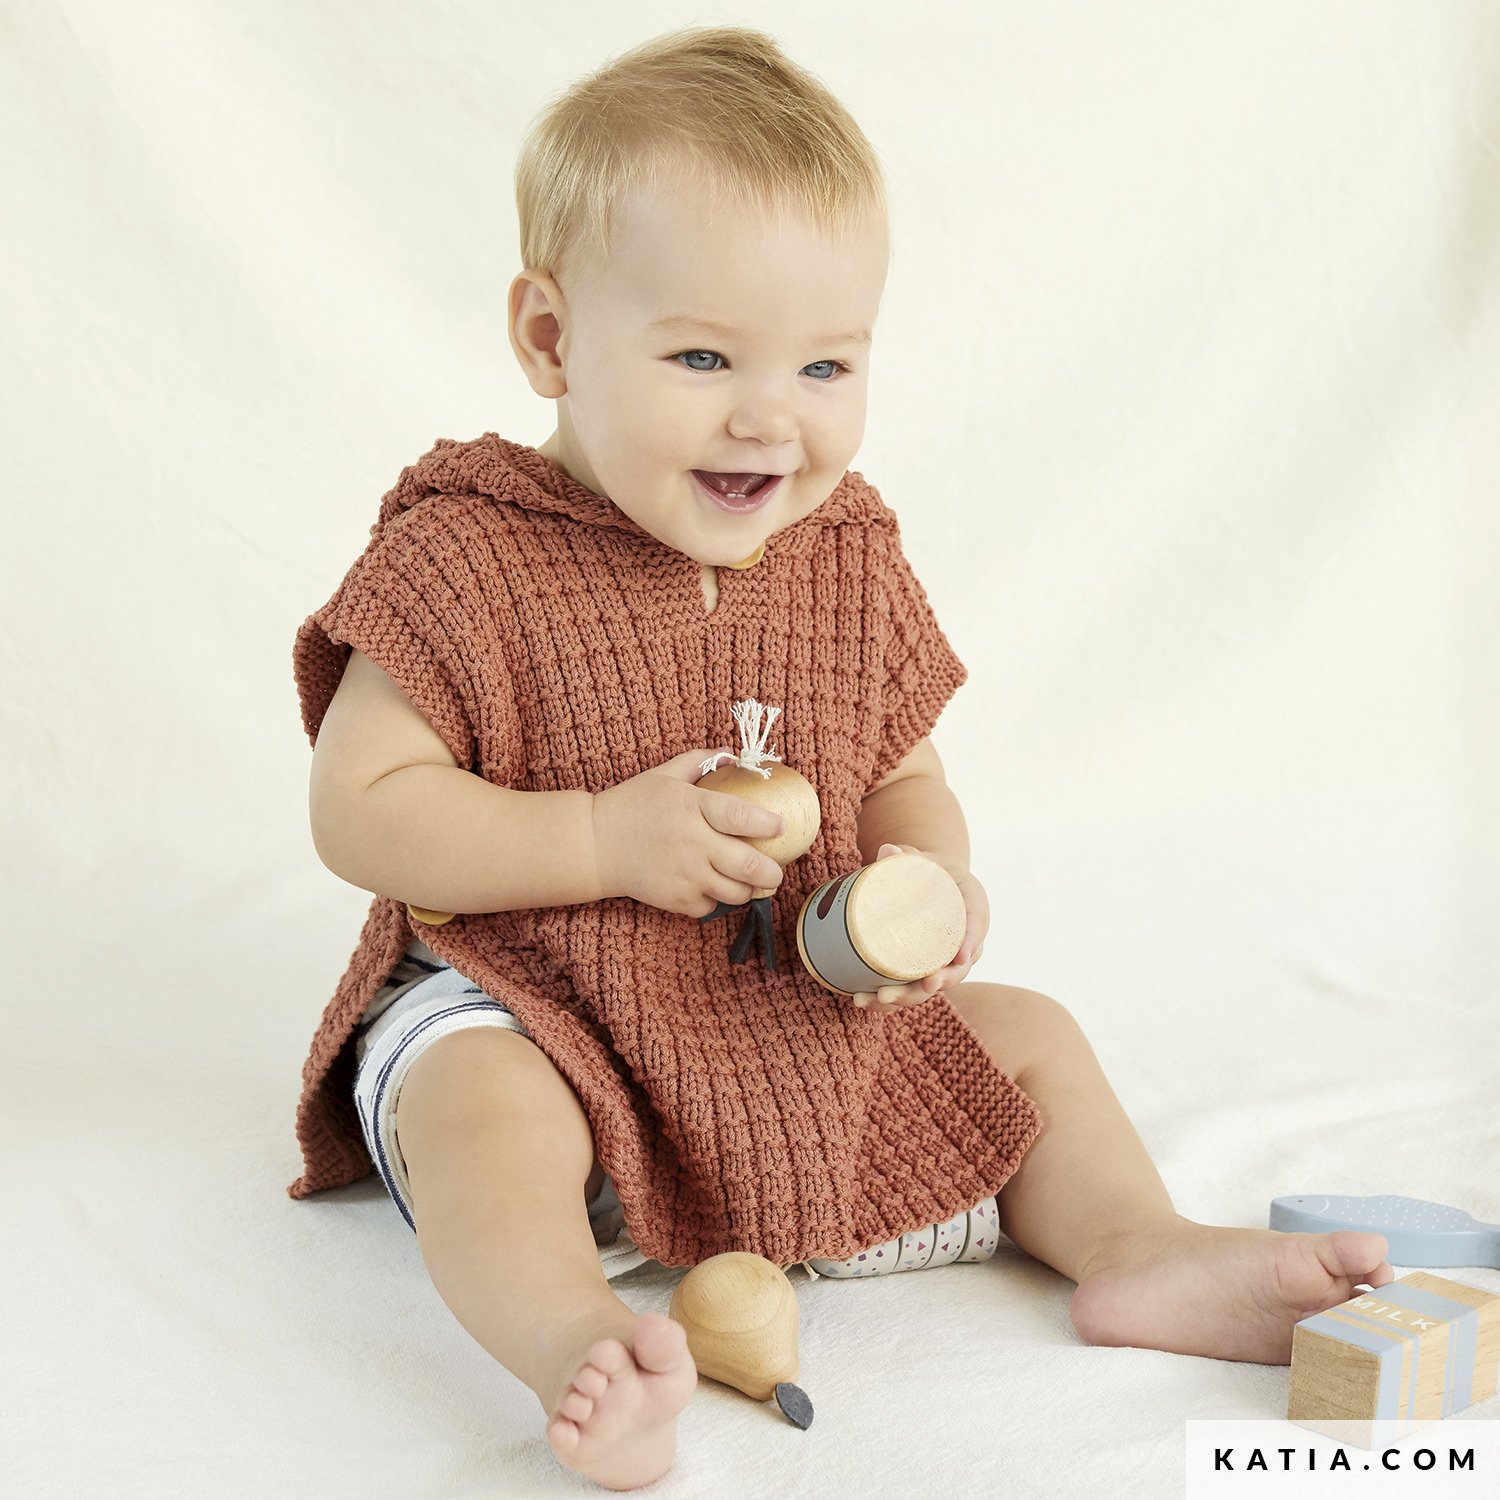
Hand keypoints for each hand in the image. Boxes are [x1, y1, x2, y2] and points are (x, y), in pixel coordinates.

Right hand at [591, 748, 786, 917]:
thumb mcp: (664, 774)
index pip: (740, 817)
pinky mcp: (675, 899)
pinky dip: (717, 900)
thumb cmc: (632, 804)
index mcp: (692, 807)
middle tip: (775, 870)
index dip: (767, 824)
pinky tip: (713, 887)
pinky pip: (711, 907)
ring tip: (748, 880)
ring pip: (736, 893)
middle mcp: (692, 843)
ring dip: (749, 889)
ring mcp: (685, 874)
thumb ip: (700, 761)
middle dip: (772, 872)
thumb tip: (732, 754)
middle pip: (748, 866)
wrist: (595, 844)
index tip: (781, 827)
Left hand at [850, 843, 988, 1009]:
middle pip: (957, 968)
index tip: (960, 956)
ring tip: (880, 998)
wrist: (927, 881)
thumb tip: (886, 850)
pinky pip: (908, 990)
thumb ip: (906, 854)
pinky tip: (861, 1000)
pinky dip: (887, 1000)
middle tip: (924, 986)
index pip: (977, 924)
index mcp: (971, 906)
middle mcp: (962, 941)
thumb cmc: (927, 869)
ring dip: (908, 998)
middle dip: (941, 981)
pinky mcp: (918, 971)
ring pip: (931, 986)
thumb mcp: (920, 858)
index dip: (971, 941)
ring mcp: (941, 960)